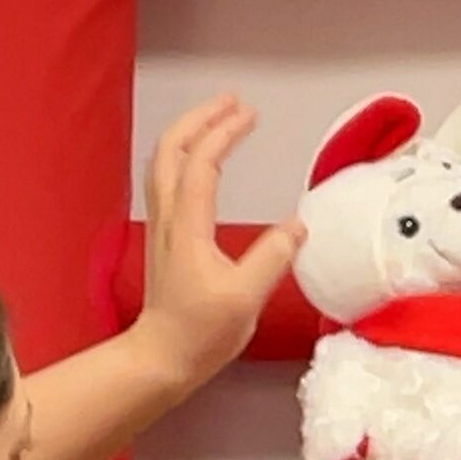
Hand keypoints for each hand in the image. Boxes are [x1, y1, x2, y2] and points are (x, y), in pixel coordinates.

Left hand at [133, 95, 304, 393]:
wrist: (162, 356)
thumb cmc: (201, 332)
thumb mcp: (245, 298)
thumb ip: (273, 258)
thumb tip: (299, 227)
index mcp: (188, 224)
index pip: (202, 162)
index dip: (226, 132)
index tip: (251, 115)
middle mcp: (169, 215)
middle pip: (173, 147)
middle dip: (202, 118)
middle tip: (233, 103)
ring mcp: (162, 224)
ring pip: (164, 160)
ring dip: (189, 133)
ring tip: (217, 120)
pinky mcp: (164, 236)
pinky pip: (166, 178)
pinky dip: (182, 155)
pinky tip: (199, 160)